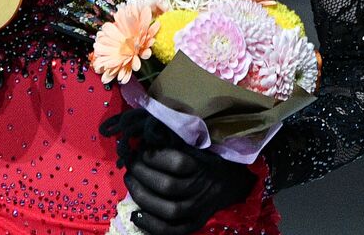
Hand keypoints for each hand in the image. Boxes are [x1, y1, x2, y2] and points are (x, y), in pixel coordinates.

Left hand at [124, 141, 254, 234]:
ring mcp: (199, 210)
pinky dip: (151, 225)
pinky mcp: (194, 224)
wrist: (233, 183)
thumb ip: (179, 143)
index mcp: (206, 166)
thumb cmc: (211, 160)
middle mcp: (203, 189)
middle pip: (168, 186)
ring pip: (168, 210)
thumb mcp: (201, 147)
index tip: (141, 149)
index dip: (154, 156)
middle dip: (143, 174)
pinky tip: (136, 215)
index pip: (177, 163)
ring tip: (131, 182)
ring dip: (143, 196)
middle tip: (131, 164)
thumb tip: (149, 138)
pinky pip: (171, 230)